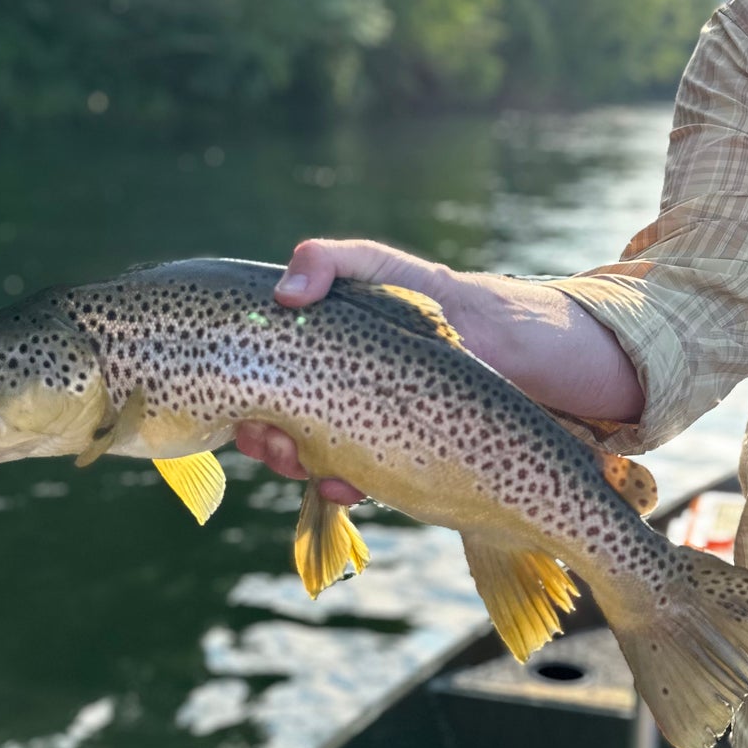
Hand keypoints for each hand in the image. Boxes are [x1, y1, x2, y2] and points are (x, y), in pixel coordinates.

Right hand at [234, 238, 454, 504]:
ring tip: (303, 462)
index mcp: (314, 355)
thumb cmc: (433, 297)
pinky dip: (343, 487)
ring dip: (297, 467)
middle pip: (277, 427)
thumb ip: (327, 261)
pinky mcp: (393, 461)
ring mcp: (361, 431)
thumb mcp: (374, 264)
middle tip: (271, 440)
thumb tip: (285, 295)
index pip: (261, 384)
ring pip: (310, 460)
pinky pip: (356, 483)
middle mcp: (331, 395)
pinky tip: (345, 483)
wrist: (506, 343)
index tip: (241, 411)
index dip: (243, 400)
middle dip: (265, 440)